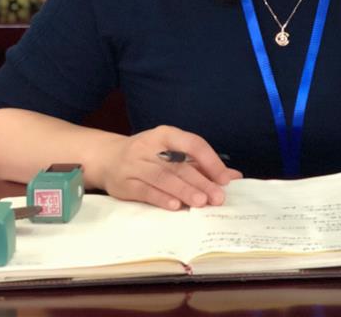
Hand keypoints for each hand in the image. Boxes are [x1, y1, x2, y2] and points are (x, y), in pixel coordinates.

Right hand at [95, 125, 242, 210]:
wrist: (107, 159)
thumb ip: (201, 164)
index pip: (192, 143)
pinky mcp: (124, 183)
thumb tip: (233, 176)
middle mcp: (149, 146)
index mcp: (165, 134)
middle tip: (218, 197)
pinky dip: (160, 198)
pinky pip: (144, 190)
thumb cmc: (148, 156)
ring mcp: (135, 164)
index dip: (210, 161)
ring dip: (184, 190)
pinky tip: (174, 206)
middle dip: (201, 182)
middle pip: (179, 165)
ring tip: (201, 202)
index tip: (225, 179)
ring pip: (163, 178)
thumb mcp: (173, 153)